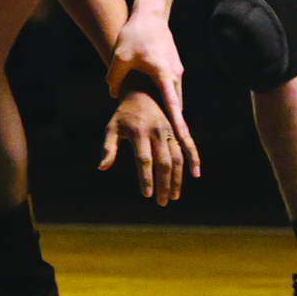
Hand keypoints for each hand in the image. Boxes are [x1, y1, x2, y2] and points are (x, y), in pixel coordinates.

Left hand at [99, 89, 199, 204]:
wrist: (142, 92)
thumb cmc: (123, 115)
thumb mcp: (112, 128)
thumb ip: (108, 148)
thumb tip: (102, 168)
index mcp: (139, 132)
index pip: (144, 160)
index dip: (146, 178)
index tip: (147, 195)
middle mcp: (156, 132)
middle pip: (163, 162)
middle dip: (163, 184)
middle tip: (161, 203)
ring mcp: (169, 131)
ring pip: (177, 158)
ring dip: (177, 179)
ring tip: (173, 197)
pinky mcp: (177, 130)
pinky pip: (186, 148)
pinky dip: (192, 161)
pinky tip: (194, 175)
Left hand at [105, 10, 197, 175]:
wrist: (150, 14)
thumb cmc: (134, 34)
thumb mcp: (120, 57)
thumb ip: (116, 77)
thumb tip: (112, 93)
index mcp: (164, 75)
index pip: (174, 106)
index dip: (179, 126)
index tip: (185, 144)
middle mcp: (174, 77)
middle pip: (180, 111)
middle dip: (184, 137)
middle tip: (190, 163)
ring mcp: (176, 75)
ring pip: (177, 105)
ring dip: (179, 126)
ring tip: (184, 152)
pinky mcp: (172, 72)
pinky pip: (173, 96)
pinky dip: (173, 111)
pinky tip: (171, 127)